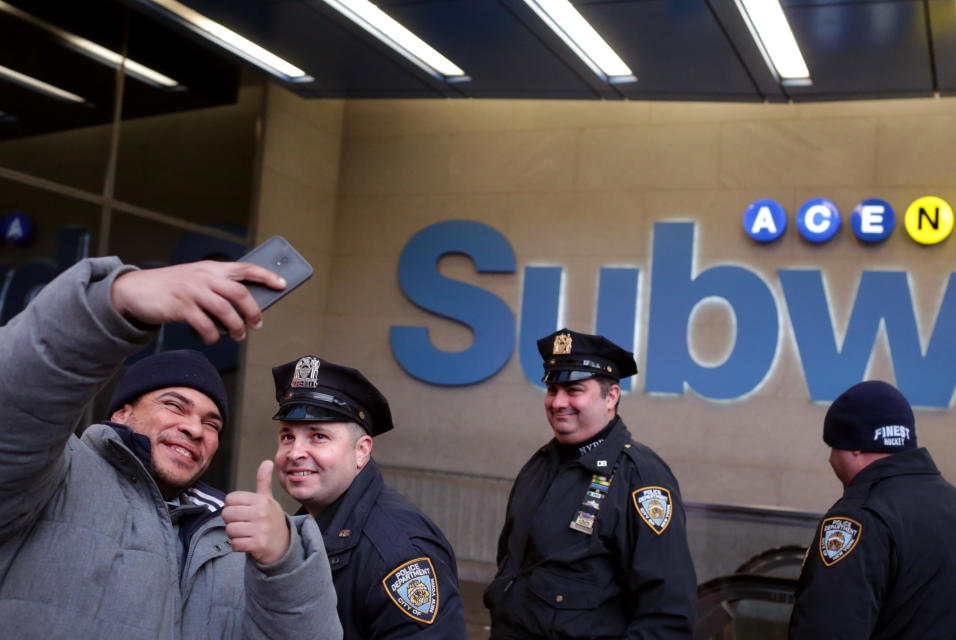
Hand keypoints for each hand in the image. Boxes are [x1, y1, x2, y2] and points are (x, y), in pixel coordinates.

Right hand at [110, 260, 285, 343]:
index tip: (282, 284)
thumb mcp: (196, 279)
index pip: (245, 268)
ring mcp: (192, 290)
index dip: (266, 276)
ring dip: (236, 327)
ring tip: (238, 335)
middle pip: (239, 293)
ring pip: (225, 311)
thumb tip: (245, 307)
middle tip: (257, 324)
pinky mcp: (180, 307)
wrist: (136, 290)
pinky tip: (212, 338)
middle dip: (253, 311)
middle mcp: (204, 276)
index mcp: (212, 268)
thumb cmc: (172, 287)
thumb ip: (218, 287)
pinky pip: (205, 325)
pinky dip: (212, 335)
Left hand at [222, 460, 290, 565]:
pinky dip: (238, 545)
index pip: (230, 499)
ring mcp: (260, 529)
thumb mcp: (269, 500)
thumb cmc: (272, 520)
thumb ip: (264, 481)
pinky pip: (235, 544)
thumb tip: (267, 462)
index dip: (233, 506)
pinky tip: (248, 542)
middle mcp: (261, 513)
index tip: (242, 510)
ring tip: (246, 532)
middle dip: (231, 520)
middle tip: (243, 523)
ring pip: (229, 530)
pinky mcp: (257, 545)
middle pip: (227, 514)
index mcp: (261, 500)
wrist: (284, 545)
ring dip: (234, 534)